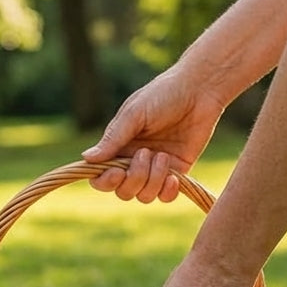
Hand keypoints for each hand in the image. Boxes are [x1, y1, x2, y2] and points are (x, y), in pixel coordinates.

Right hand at [82, 68, 226, 201]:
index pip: (101, 177)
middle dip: (134, 178)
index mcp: (119, 148)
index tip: (117, 172)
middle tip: (146, 152)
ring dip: (153, 179)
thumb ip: (113, 139)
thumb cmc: (163, 95)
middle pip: (123, 191)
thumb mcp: (134, 114)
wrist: (200, 90)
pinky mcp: (176, 173)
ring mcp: (155, 170)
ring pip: (144, 196)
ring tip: (164, 155)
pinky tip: (173, 176)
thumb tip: (86, 158)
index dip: (105, 182)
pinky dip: (167, 192)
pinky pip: (165, 197)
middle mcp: (134, 163)